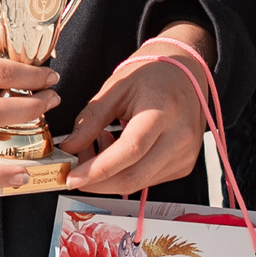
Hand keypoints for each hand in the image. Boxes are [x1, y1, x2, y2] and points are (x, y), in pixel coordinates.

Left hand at [60, 24, 211, 193]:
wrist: (186, 73)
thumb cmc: (151, 75)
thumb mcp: (115, 88)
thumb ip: (90, 119)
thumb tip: (69, 148)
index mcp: (163, 110)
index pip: (130, 150)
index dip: (98, 169)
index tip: (72, 177)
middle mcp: (180, 137)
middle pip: (134, 177)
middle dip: (98, 181)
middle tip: (76, 168)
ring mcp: (185, 154)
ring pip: (138, 183)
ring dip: (110, 176)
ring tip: (101, 143)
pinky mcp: (184, 165)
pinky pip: (147, 180)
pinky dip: (125, 172)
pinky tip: (120, 149)